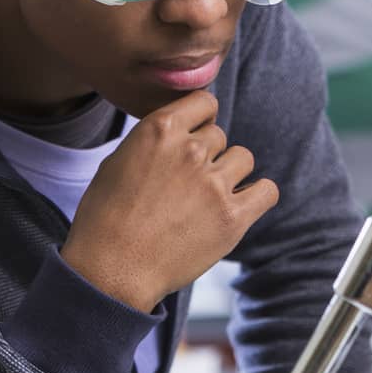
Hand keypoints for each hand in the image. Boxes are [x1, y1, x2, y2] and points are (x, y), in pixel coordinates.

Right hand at [61, 90, 277, 311]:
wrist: (110, 270)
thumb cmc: (104, 219)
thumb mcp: (117, 162)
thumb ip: (154, 141)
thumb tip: (179, 133)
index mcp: (160, 129)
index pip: (204, 101)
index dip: (201, 118)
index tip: (195, 136)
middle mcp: (191, 150)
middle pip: (219, 135)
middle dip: (206, 155)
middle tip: (184, 185)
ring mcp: (214, 184)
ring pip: (243, 158)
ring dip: (229, 174)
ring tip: (206, 198)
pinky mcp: (233, 217)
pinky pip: (267, 191)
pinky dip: (258, 196)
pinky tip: (242, 205)